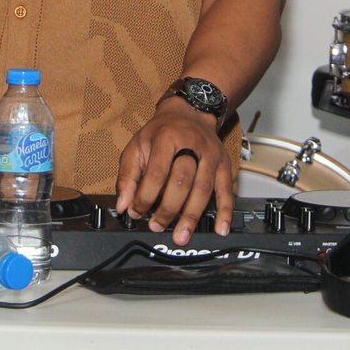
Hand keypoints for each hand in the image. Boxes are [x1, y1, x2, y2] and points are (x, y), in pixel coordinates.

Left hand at [114, 98, 233, 245]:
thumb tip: (123, 205)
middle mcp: (192, 144)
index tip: (136, 212)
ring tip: (181, 236)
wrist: (189, 114)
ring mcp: (211, 155)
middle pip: (182, 181)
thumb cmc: (161, 133)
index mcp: (166, 138)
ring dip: (191, 216)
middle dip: (168, 208)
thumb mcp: (137, 146)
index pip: (157, 172)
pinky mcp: (224, 164)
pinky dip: (225, 211)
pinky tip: (220, 229)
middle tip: (157, 226)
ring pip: (203, 189)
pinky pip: (226, 190)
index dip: (145, 196)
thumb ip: (128, 176)